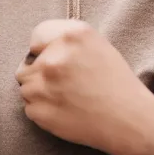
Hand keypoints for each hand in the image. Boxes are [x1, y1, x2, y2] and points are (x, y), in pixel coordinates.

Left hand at [15, 19, 153, 154]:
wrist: (128, 119)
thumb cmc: (115, 81)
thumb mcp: (97, 44)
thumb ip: (66, 39)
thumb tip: (37, 48)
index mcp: (71, 36)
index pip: (37, 36)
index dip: (43, 49)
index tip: (53, 58)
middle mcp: (54, 57)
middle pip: (26, 64)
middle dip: (40, 73)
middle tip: (64, 84)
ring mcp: (44, 85)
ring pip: (26, 86)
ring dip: (39, 92)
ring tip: (65, 98)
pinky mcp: (40, 110)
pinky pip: (30, 108)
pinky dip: (42, 111)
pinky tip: (64, 111)